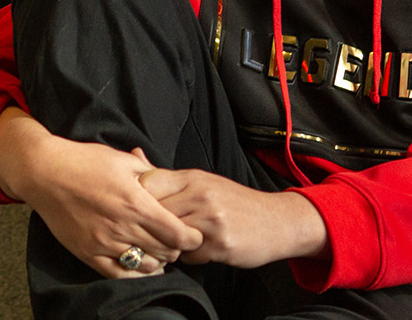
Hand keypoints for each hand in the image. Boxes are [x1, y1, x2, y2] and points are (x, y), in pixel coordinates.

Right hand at [0, 109, 201, 277]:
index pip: (178, 234)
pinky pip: (118, 274)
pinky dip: (134, 272)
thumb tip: (170, 182)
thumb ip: (150, 174)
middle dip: (176, 248)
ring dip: (157, 260)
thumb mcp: (123, 160)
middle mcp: (122, 226)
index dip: (191, 236)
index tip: (193, 232)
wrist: (44, 172)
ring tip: (157, 250)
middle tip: (175, 240)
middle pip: (166, 252)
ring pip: (145, 266)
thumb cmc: (84, 161)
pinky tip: (139, 264)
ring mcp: (103, 243)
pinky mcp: (87, 252)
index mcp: (136, 202)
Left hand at [137, 167, 329, 268]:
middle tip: (156, 233)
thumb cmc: (234, 203)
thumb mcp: (201, 182)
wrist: (278, 221)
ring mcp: (211, 220)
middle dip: (151, 226)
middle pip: (154, 212)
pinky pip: (189, 255)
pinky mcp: (221, 243)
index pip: (147, 183)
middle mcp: (201, 195)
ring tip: (178, 242)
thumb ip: (166, 176)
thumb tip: (134, 154)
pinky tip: (199, 251)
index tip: (140, 210)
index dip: (139, 200)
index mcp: (193, 178)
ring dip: (169, 244)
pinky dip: (189, 257)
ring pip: (169, 236)